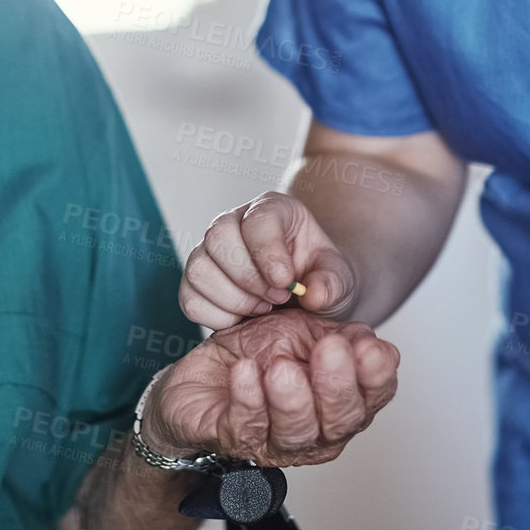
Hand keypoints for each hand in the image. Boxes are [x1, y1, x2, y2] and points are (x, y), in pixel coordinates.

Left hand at [144, 309, 398, 466]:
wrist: (202, 374)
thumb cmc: (259, 355)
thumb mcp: (304, 332)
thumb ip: (338, 337)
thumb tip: (370, 340)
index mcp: (340, 404)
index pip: (372, 398)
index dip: (376, 377)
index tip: (371, 348)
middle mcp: (316, 431)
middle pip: (339, 421)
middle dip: (337, 385)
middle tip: (331, 349)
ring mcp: (275, 442)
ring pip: (295, 431)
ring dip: (291, 398)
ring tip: (281, 366)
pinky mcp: (233, 439)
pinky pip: (245, 424)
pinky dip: (247, 397)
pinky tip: (245, 371)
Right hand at [180, 192, 358, 328]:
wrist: (303, 297)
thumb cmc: (319, 278)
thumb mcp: (339, 279)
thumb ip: (332, 283)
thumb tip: (313, 294)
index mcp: (272, 210)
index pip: (256, 219)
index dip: (267, 253)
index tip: (285, 282)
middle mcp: (234, 222)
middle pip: (218, 237)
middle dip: (248, 278)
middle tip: (277, 299)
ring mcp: (209, 251)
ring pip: (199, 269)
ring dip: (233, 299)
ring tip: (262, 308)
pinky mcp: (196, 282)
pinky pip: (189, 299)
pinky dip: (216, 316)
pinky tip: (243, 319)